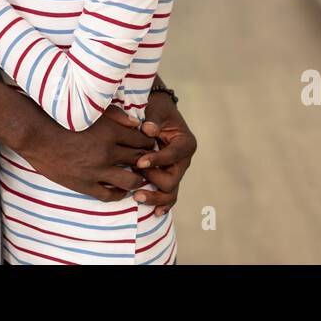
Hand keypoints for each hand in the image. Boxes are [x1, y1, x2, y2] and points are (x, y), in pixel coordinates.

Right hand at [18, 108, 156, 201]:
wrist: (38, 137)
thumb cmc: (64, 120)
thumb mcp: (92, 112)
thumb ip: (117, 115)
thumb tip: (135, 123)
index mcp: (110, 131)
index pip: (142, 140)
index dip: (149, 143)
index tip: (148, 145)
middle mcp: (107, 152)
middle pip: (139, 160)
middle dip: (147, 161)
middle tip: (147, 162)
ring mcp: (97, 170)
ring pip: (131, 180)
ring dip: (138, 179)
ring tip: (137, 178)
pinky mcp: (85, 184)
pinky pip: (110, 195)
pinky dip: (120, 194)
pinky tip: (121, 190)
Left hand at [134, 92, 197, 216]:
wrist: (156, 111)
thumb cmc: (157, 109)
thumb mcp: (156, 109)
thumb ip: (153, 119)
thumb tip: (147, 129)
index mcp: (185, 143)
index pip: (173, 156)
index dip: (157, 160)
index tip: (139, 162)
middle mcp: (184, 159)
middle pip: (173, 179)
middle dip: (154, 179)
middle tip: (135, 176)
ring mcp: (176, 170)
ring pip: (171, 192)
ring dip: (155, 196)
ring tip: (138, 196)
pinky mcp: (168, 176)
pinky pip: (169, 195)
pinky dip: (162, 204)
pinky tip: (155, 212)